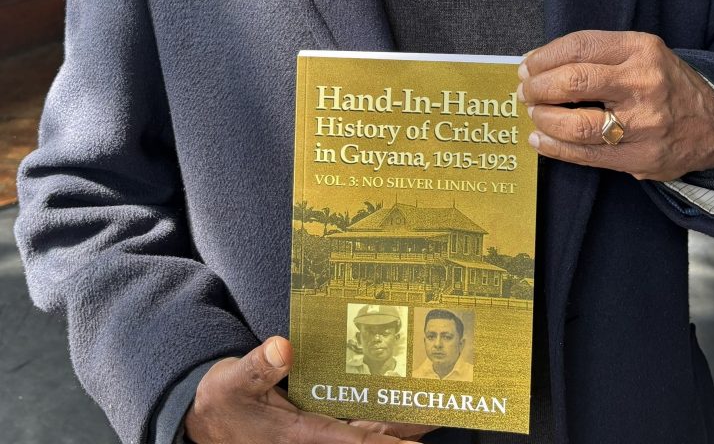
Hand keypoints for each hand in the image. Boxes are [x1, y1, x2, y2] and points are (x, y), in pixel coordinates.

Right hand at [184, 336, 432, 442]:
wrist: (206, 419)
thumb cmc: (224, 400)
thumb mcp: (235, 380)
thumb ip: (259, 366)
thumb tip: (282, 348)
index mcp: (298, 435)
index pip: (351, 438)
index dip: (385, 439)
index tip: (415, 436)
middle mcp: (314, 441)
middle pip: (368, 440)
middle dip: (404, 431)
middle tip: (439, 412)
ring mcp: (316, 438)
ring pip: (365, 436)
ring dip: (395, 428)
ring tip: (431, 412)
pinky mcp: (314, 432)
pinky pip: (353, 430)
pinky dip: (376, 424)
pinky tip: (396, 412)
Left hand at [519, 30, 713, 180]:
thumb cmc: (664, 83)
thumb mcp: (641, 52)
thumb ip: (595, 53)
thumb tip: (536, 62)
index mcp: (640, 49)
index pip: (578, 46)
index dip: (544, 57)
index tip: (528, 66)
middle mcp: (643, 83)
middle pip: (573, 82)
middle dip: (538, 88)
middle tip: (526, 91)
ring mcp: (643, 123)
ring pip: (575, 124)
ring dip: (543, 119)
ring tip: (535, 114)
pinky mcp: (640, 158)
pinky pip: (585, 154)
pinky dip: (554, 148)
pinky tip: (540, 140)